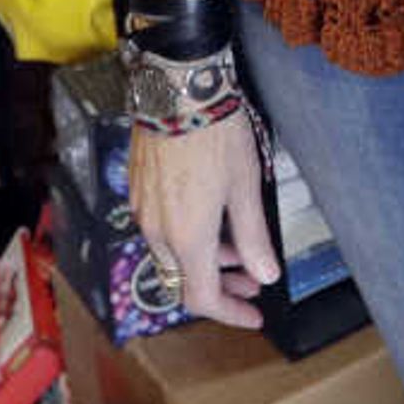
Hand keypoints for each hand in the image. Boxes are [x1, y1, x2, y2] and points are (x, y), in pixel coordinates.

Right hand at [129, 107, 279, 328]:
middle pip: (185, 278)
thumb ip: (253, 238)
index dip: (230, 313)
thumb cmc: (215, 134)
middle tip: (251, 280)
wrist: (178, 90)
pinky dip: (187, 236)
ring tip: (237, 247)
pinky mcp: (137, 189)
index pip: (203, 298)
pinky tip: (211, 217)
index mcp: (187, 237)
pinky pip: (161, 228)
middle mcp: (157, 230)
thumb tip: (266, 274)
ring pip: (173, 253)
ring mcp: (143, 209)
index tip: (253, 313)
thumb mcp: (246, 188)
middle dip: (222, 285)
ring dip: (205, 259)